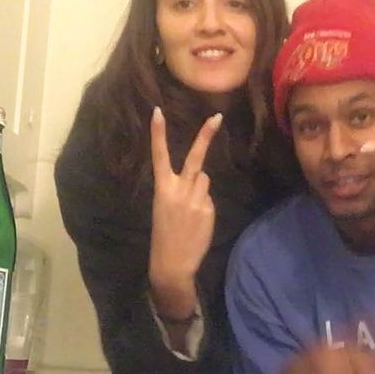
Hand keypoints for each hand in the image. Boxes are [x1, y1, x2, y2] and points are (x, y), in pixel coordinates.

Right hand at [148, 107, 221, 318]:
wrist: (172, 262)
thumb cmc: (165, 233)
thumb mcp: (164, 207)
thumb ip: (180, 188)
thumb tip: (200, 177)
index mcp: (162, 188)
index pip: (159, 156)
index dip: (158, 134)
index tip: (158, 112)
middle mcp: (179, 190)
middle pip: (195, 159)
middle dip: (205, 136)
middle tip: (217, 117)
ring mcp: (196, 200)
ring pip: (204, 179)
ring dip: (200, 187)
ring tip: (190, 209)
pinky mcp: (208, 209)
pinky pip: (209, 198)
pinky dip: (204, 204)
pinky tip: (197, 221)